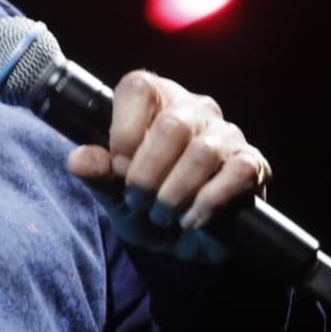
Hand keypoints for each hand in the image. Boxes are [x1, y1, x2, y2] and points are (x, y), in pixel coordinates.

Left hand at [66, 71, 271, 260]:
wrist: (181, 243)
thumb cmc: (143, 205)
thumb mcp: (111, 192)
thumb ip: (96, 173)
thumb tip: (78, 160)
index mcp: (154, 99)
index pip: (138, 88)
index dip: (124, 131)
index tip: (118, 169)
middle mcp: (193, 108)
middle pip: (171, 126)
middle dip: (148, 173)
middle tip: (138, 201)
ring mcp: (226, 134)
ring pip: (203, 152)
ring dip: (176, 192)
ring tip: (161, 214)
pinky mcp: (251, 163)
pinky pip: (237, 172)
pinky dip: (209, 201)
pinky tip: (191, 219)